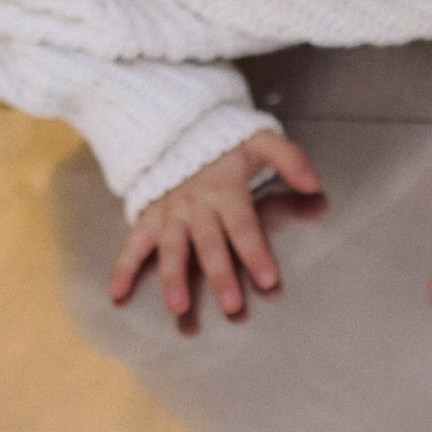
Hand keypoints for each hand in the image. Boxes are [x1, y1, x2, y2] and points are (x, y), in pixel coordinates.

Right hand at [111, 130, 323, 324]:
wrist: (177, 125)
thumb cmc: (224, 141)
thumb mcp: (260, 139)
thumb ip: (289, 159)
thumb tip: (314, 183)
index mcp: (224, 189)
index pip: (242, 225)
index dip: (255, 252)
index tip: (267, 280)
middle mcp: (195, 204)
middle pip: (209, 244)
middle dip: (219, 276)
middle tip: (231, 306)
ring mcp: (169, 212)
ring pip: (171, 248)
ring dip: (173, 278)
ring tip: (179, 306)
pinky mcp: (149, 216)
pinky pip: (133, 243)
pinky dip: (123, 268)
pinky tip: (118, 293)